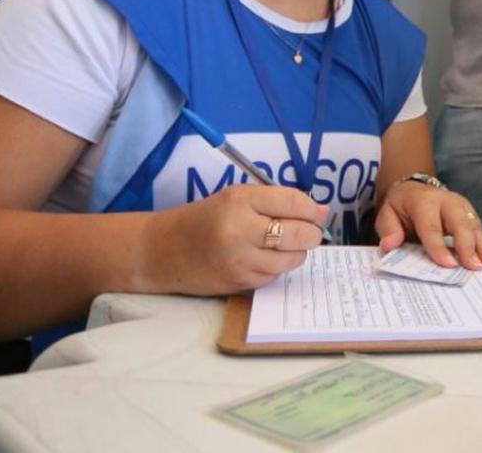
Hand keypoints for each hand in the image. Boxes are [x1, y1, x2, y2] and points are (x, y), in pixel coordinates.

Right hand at [143, 184, 326, 294]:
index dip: (312, 210)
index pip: (293, 203)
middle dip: (311, 233)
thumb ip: (275, 201)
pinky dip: (277, 267)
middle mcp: (240, 230)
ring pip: (292, 259)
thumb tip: (320, 212)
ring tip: (284, 244)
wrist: (161, 251)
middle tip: (309, 231)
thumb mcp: (235, 198)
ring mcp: (240, 260)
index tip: (318, 213)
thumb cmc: (203, 219)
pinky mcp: (239, 283)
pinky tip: (263, 258)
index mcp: (239, 200)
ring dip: (297, 252)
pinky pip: (275, 276)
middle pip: (299, 233)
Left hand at [375, 181, 481, 269]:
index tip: (448, 264)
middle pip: (460, 222)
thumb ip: (388, 230)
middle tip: (473, 266)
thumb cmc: (401, 207)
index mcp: (423, 202)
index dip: (439, 246)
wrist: (414, 190)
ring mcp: (460, 206)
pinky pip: (478, 227)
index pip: (431, 226)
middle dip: (467, 245)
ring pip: (473, 224)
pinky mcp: (469, 212)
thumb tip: (389, 246)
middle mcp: (446, 201)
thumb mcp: (387, 214)